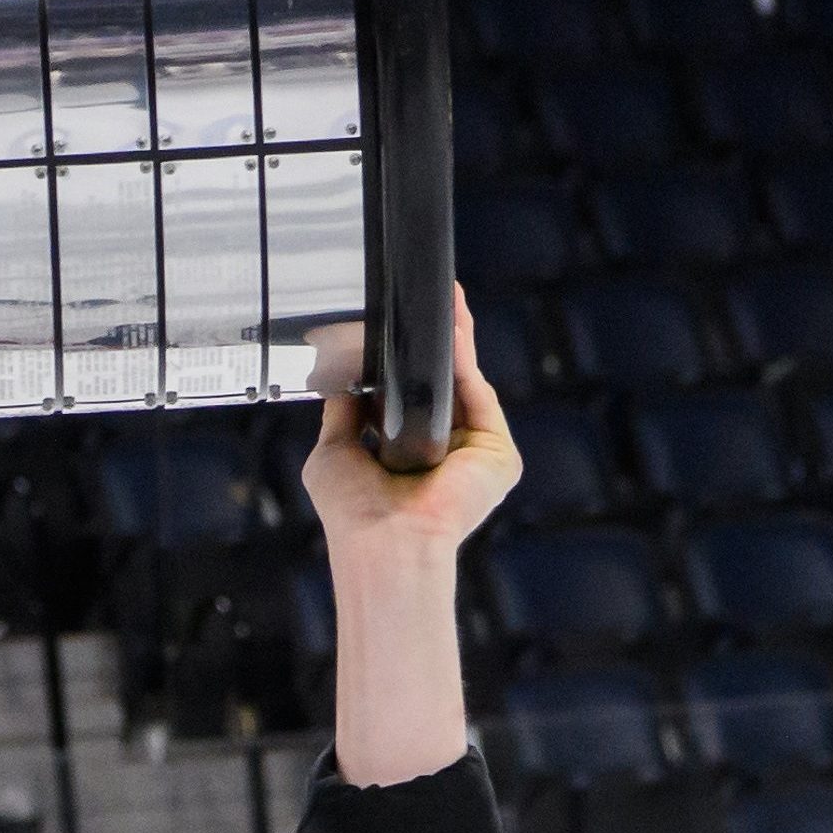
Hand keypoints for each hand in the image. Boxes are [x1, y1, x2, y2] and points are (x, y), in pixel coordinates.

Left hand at [302, 299, 517, 789]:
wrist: (383, 541)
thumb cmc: (355, 513)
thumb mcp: (335, 448)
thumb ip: (343, 411)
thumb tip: (340, 371)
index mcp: (413, 450)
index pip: (417, 391)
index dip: (413, 354)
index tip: (408, 317)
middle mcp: (450, 450)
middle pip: (447, 379)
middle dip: (443, 335)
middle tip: (440, 292)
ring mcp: (477, 453)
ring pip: (466, 381)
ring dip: (457, 337)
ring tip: (448, 297)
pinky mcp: (497, 455)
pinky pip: (479, 395)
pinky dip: (464, 360)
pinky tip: (452, 328)